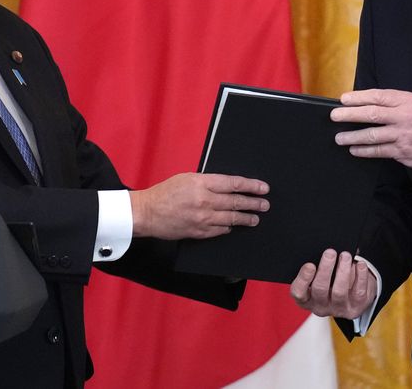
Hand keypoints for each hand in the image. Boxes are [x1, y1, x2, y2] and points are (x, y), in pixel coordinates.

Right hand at [130, 172, 268, 239]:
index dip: (251, 186)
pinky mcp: (198, 232)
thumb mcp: (187, 178)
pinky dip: (228, 228)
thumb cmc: (165, 193)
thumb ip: (207, 182)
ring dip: (245, 218)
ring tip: (255, 218)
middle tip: (265, 205)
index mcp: (202, 183)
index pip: (233, 184)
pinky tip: (234, 226)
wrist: (147, 212)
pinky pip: (220, 230)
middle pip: (236, 202)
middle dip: (253, 203)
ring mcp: (202, 218)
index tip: (263, 188)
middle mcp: (204, 201)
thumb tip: (227, 186)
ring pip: (231, 218)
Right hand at [289, 249, 373, 318]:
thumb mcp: (319, 276)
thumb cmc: (330, 281)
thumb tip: (323, 250)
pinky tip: (360, 264)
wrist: (351, 296)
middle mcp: (321, 307)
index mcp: (306, 299)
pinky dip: (360, 276)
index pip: (299, 292)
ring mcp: (339, 309)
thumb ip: (317, 266)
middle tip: (330, 252)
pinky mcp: (356, 307)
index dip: (303, 279)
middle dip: (325, 269)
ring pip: (339, 291)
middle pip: (320, 289)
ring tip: (345, 255)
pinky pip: (358, 292)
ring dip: (342, 271)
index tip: (310, 264)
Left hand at [331, 88, 411, 173]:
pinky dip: (364, 151)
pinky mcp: (403, 152)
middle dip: (349, 115)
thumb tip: (366, 106)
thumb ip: (395, 105)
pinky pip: (378, 151)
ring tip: (339, 138)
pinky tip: (355, 150)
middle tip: (334, 116)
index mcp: (408, 101)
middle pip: (371, 114)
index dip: (358, 98)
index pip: (378, 96)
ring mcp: (404, 135)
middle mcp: (405, 116)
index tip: (343, 100)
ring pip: (372, 134)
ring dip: (352, 136)